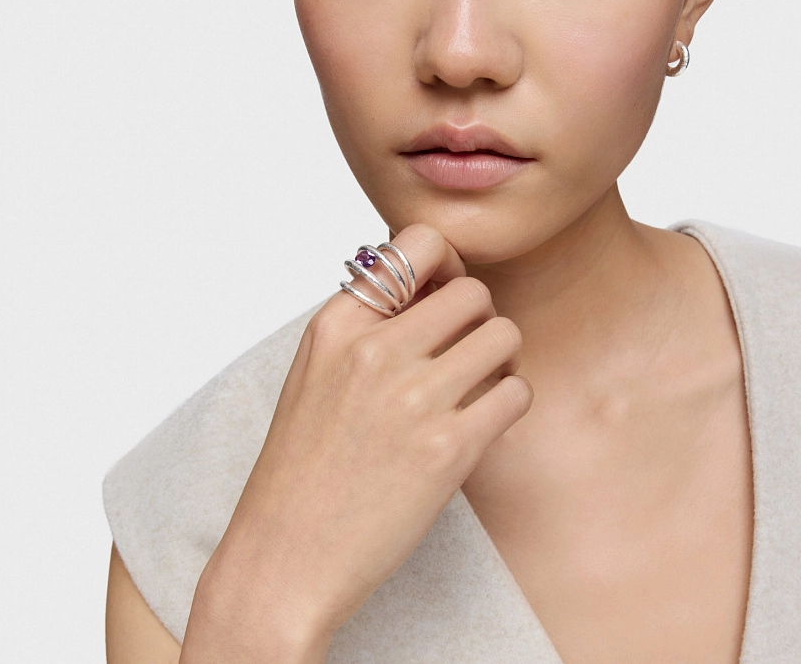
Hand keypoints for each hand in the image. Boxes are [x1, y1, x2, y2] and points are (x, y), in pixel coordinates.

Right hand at [182, 224, 532, 660]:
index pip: (418, 243)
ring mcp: (411, 398)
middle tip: (468, 350)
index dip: (448, 264)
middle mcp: (374, 349)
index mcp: (336, 324)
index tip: (445, 297)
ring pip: (503, 334)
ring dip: (502, 358)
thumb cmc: (301, 467)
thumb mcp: (315, 372)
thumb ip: (368, 325)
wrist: (285, 558)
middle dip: (480, 316)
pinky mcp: (447, 449)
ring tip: (480, 385)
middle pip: (473, 291)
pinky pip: (515, 392)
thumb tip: (435, 288)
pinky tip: (483, 422)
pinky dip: (509, 402)